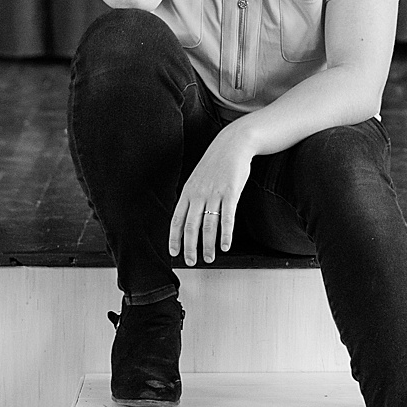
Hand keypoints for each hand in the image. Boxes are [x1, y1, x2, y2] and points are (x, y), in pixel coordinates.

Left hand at [168, 124, 256, 265]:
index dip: (174, 238)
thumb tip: (188, 216)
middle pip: (190, 226)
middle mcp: (198, 194)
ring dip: (207, 245)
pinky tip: (225, 245)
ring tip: (208, 258)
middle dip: (189, 247)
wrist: (232, 144)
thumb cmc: (216, 163)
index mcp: (187, 192)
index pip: (176, 219)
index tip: (173, 252)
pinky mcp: (231, 193)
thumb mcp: (197, 178)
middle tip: (191, 261)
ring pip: (208, 225)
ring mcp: (214, 194)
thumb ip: (192, 197)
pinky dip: (225, 234)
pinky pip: (227, 218)